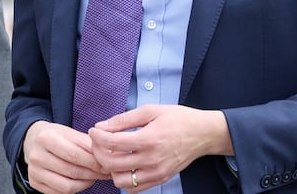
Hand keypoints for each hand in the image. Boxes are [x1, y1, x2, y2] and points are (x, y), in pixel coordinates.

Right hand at [23, 121, 109, 193]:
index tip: (107, 166)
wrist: (34, 140)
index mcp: (46, 138)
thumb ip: (88, 145)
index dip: (94, 163)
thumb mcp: (72, 134)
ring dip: (85, 184)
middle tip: (105, 174)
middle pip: (71, 172)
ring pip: (66, 187)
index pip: (75, 155)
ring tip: (94, 178)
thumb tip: (107, 158)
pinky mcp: (34, 182)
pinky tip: (82, 182)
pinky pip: (59, 193)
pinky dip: (75, 190)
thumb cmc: (58, 136)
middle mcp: (37, 155)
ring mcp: (34, 171)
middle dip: (93, 174)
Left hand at [88, 105, 231, 191]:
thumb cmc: (178, 119)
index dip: (97, 136)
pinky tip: (124, 164)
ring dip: (110, 168)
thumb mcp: (151, 110)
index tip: (94, 130)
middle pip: (111, 164)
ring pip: (119, 180)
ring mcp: (156, 173)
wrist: (202, 134)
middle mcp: (151, 160)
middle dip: (98, 152)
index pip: (112, 143)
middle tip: (98, 142)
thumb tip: (102, 126)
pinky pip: (133, 188)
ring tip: (112, 154)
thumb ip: (124, 119)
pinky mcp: (159, 180)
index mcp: (149, 139)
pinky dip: (123, 178)